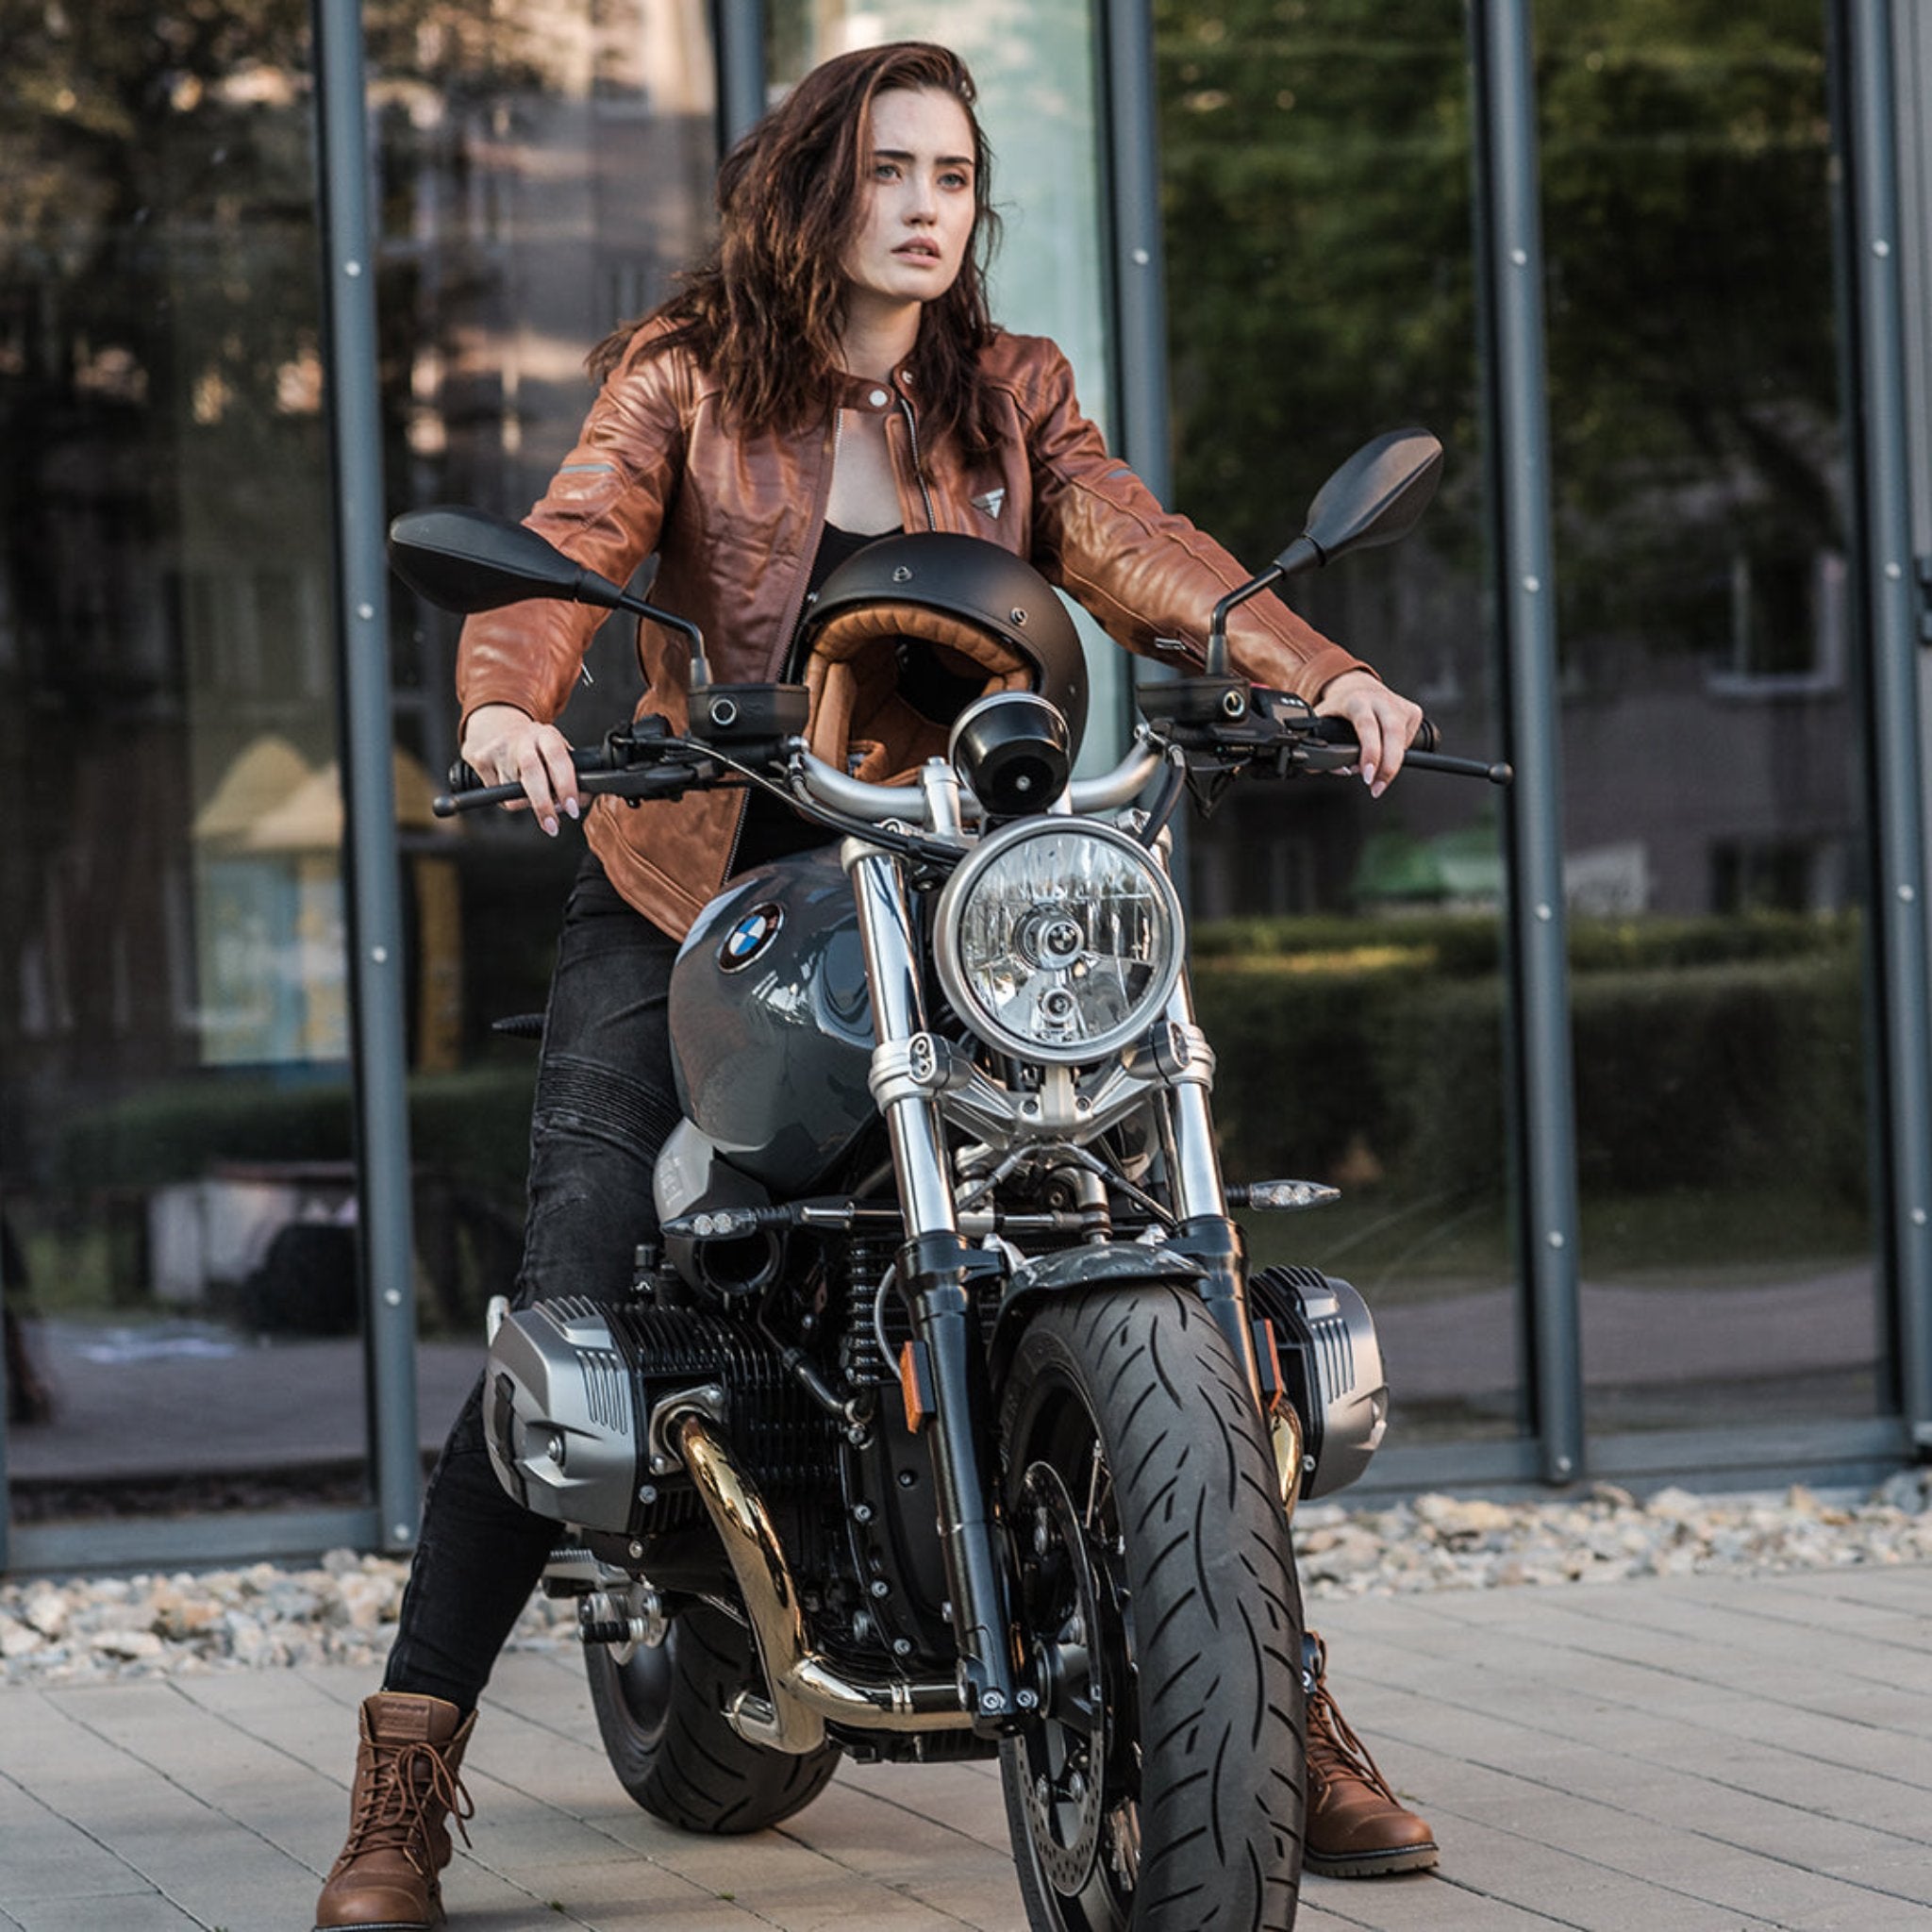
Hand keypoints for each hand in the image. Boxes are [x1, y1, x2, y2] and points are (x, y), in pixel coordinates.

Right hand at [460, 704, 580, 835]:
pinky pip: (497, 794)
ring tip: (529, 793)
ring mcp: (499, 750)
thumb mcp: (555, 750)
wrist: (494, 728)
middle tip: (553, 825)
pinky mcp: (480, 761)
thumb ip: (571, 773)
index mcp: (546, 735)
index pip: (558, 759)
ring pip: (513, 794)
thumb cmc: (533, 746)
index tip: (573, 808)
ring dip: (526, 803)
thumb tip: (583, 801)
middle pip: (532, 774)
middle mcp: (522, 740)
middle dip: (544, 805)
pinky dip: (507, 798)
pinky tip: (510, 785)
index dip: (567, 786)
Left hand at [1313, 670, 1424, 796]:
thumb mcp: (1322, 718)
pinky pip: (1408, 742)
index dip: (1369, 753)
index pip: (1367, 727)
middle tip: (1376, 787)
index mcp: (1357, 701)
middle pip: (1393, 734)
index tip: (1367, 774)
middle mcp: (1381, 700)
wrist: (1357, 686)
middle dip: (1387, 766)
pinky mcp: (1413, 712)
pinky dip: (1397, 754)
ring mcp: (1399, 705)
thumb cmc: (1340, 707)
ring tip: (1377, 781)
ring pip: (1402, 742)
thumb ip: (1316, 742)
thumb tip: (1317, 767)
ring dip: (1390, 766)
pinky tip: (1385, 755)